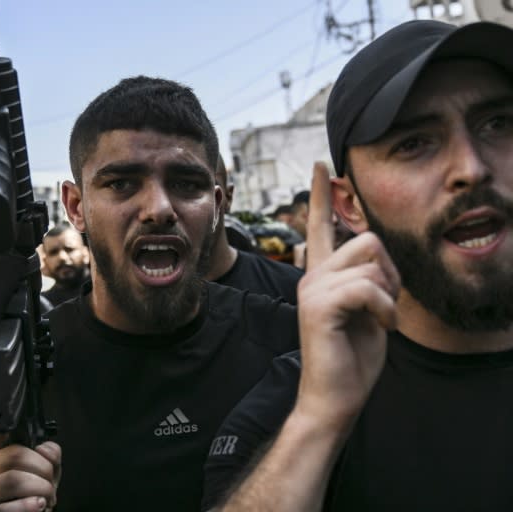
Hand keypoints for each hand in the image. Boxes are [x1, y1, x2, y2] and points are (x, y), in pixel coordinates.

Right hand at [0, 432, 61, 511]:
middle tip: (50, 482)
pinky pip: (7, 507)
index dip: (3, 430)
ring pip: (12, 479)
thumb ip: (48, 455)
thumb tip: (44, 448)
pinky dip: (28, 506)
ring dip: (40, 488)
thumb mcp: (43, 474)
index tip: (21, 435)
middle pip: (13, 455)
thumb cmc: (31, 499)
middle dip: (42, 468)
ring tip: (46, 498)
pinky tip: (38, 505)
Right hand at [294, 162, 400, 429]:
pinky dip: (385, 309)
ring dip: (389, 294)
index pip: (320, 226)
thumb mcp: (367, 309)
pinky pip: (368, 288)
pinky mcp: (318, 305)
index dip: (321, 195)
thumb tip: (373, 253)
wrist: (336, 396)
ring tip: (379, 320)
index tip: (322, 165)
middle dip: (390, 271)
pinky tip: (378, 326)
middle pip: (368, 240)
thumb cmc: (353, 356)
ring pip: (371, 262)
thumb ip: (366, 278)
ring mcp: (312, 288)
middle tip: (384, 304)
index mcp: (321, 275)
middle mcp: (311, 275)